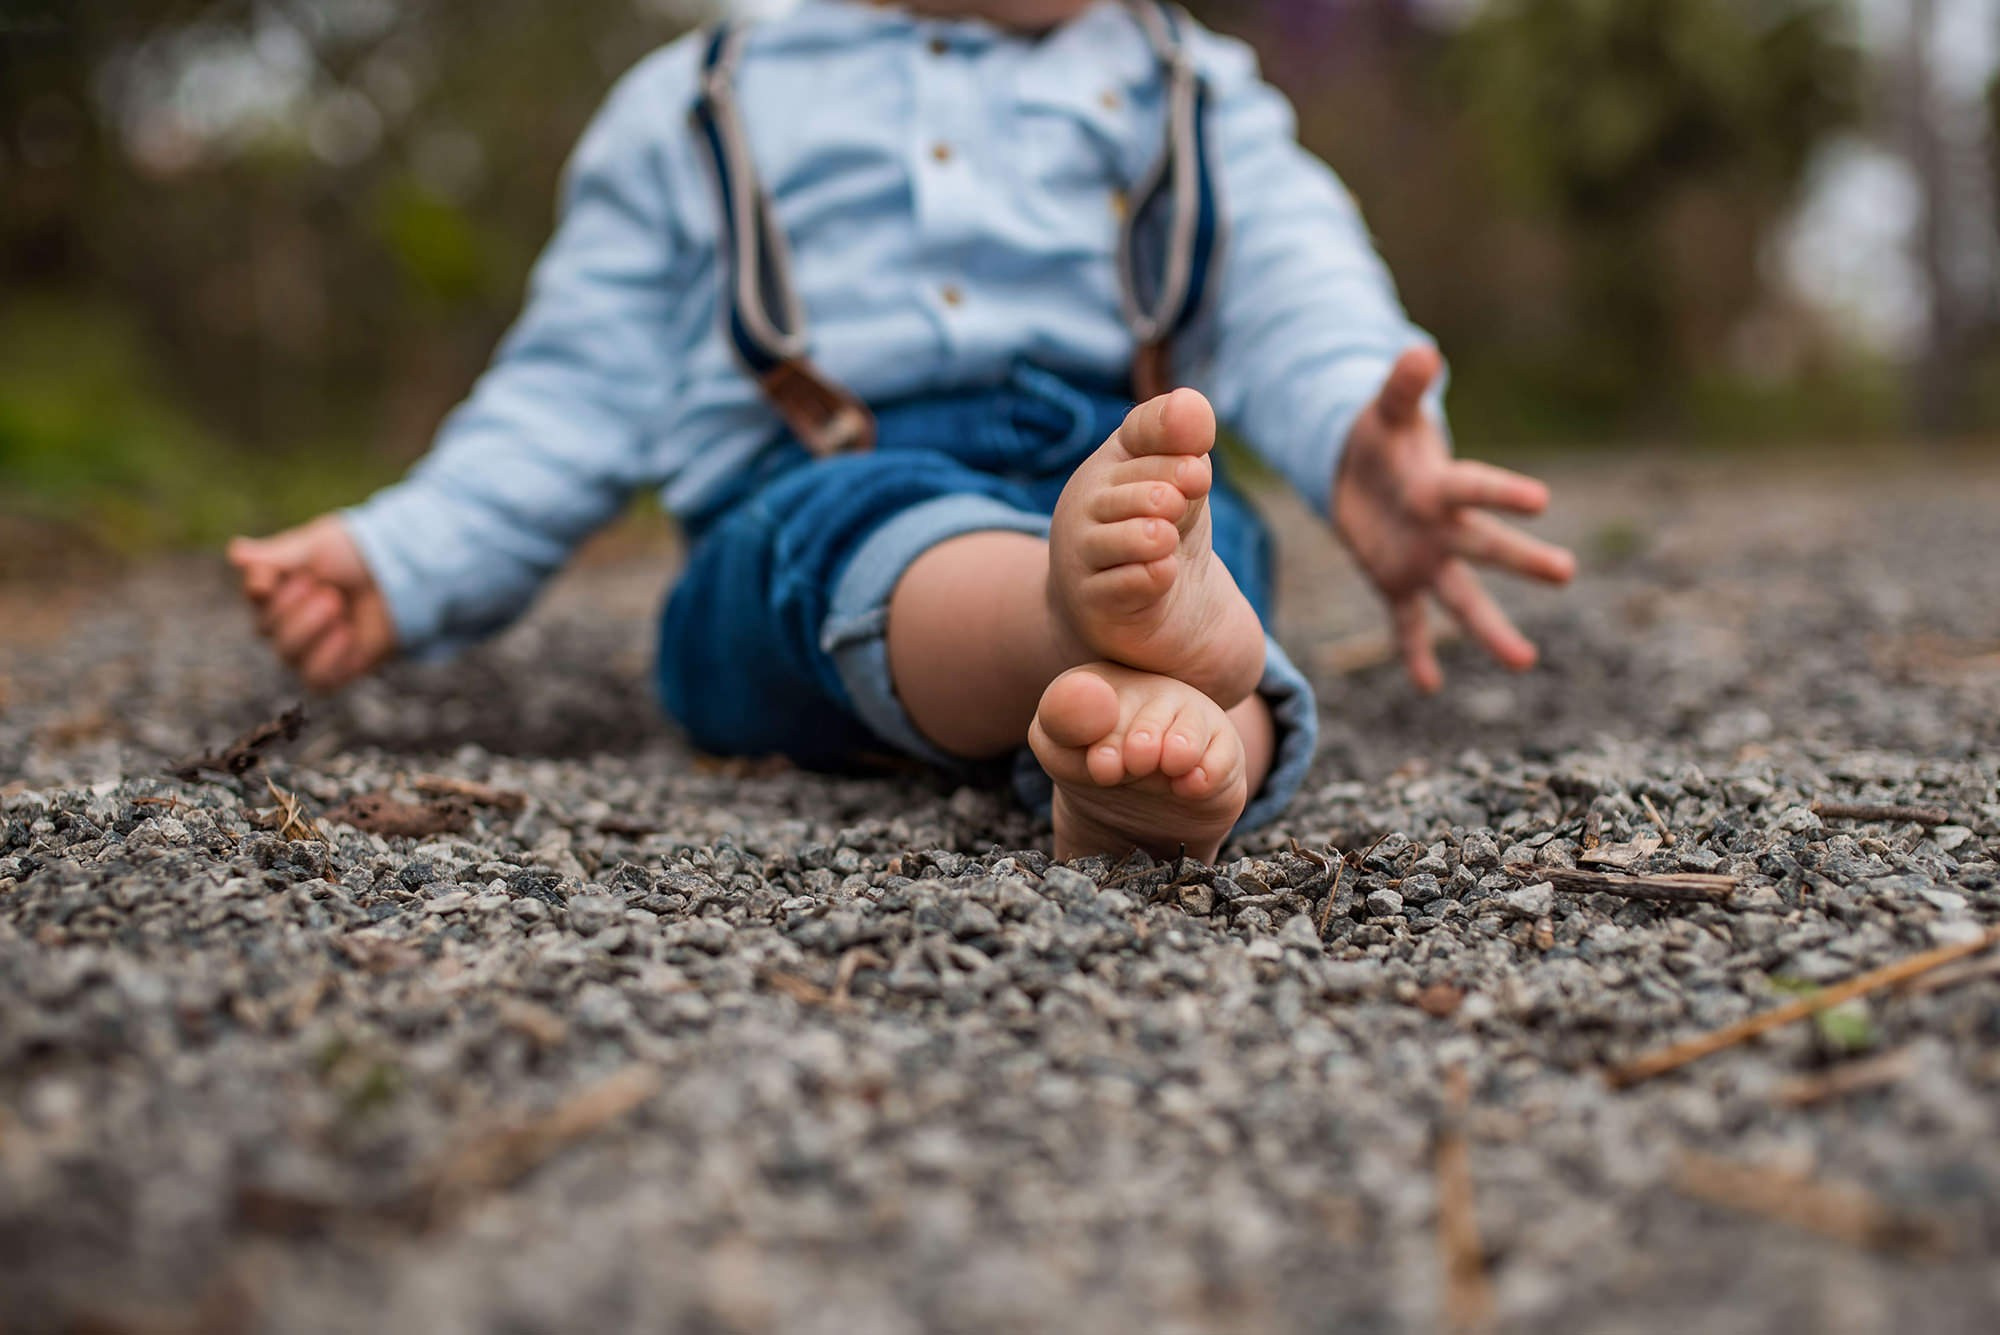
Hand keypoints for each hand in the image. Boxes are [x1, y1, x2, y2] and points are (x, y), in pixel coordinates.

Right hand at [227, 516, 396, 691]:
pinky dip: (328, 657)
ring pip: (287, 654)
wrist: (403, 576)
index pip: (255, 594)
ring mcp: (309, 648)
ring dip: (310, 628)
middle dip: (296, 607)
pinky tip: (346, 633)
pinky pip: (315, 679)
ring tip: (337, 606)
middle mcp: (286, 621)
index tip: (278, 577)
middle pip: (266, 629)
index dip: (262, 587)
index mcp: (277, 588)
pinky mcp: (335, 671)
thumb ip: (276, 556)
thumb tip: (234, 553)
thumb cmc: (357, 556)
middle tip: (328, 589)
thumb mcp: (316, 547)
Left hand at [1331, 346, 1575, 692]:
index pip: (1474, 488)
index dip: (1502, 493)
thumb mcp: (1384, 409)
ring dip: (1490, 630)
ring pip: (1461, 599)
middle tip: (1567, 573)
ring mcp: (1425, 560)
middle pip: (1486, 547)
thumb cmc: (1380, 436)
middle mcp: (1443, 529)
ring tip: (1525, 662)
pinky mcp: (1397, 583)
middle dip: (1522, 560)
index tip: (1542, 501)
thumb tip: (1420, 350)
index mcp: (1440, 484)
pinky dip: (1415, 653)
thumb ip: (1401, 385)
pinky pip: (1409, 624)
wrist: (1359, 471)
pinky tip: (1429, 687)